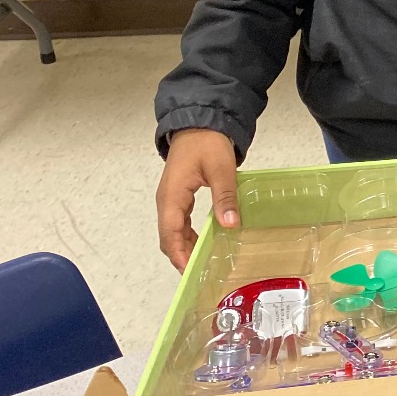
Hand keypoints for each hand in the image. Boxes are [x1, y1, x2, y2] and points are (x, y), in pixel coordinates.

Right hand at [156, 128, 239, 270]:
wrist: (199, 123)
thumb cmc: (207, 144)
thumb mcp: (221, 169)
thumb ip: (224, 197)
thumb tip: (230, 225)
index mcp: (172, 197)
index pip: (170, 234)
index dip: (179, 255)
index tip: (190, 272)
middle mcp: (166, 201)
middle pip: (169, 237)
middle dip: (181, 255)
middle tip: (200, 273)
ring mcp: (171, 198)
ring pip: (174, 231)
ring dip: (185, 246)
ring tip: (203, 262)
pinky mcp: (178, 195)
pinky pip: (179, 221)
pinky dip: (188, 235)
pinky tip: (204, 240)